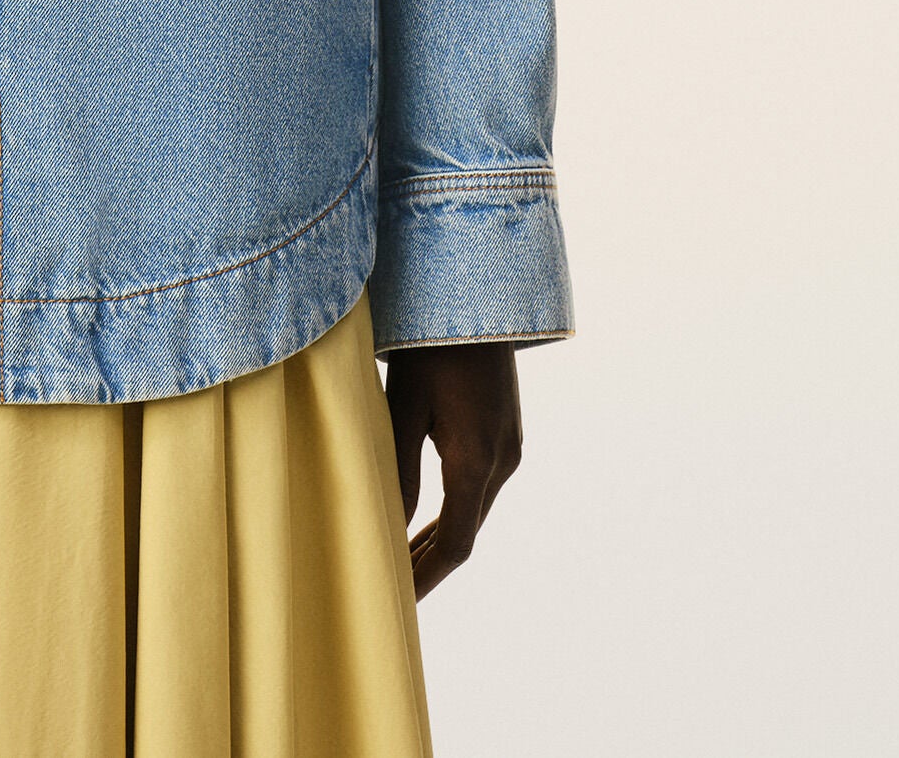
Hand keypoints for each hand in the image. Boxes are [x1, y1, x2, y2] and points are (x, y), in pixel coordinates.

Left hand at [382, 340, 522, 599]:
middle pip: (466, 531)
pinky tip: (428, 517)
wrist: (480, 297)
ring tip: (403, 561)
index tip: (400, 601)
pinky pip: (479, 486)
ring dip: (441, 538)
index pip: (455, 544)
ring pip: (473, 510)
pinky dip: (452, 510)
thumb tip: (389, 529)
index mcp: (477, 460)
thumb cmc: (430, 345)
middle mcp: (502, 461)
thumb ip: (397, 469)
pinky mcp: (506, 432)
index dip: (425, 576)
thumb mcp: (404, 404)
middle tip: (393, 589)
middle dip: (430, 564)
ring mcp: (509, 446)